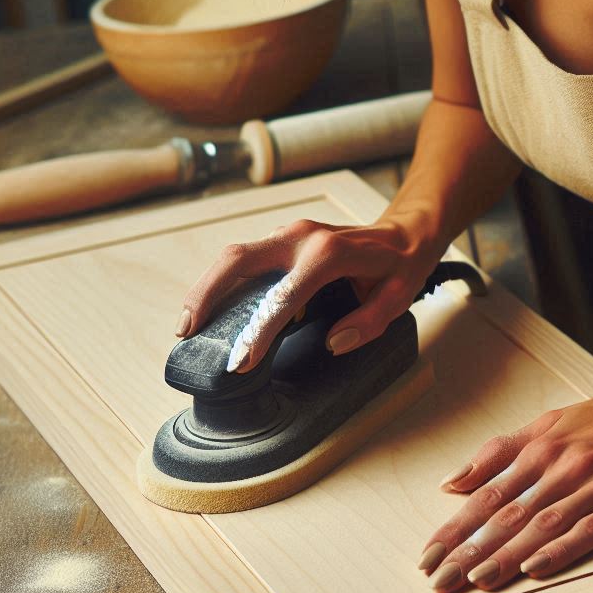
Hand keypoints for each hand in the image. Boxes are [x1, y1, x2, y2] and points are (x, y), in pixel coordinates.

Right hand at [174, 216, 441, 372]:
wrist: (405, 230)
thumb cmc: (401, 266)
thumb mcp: (398, 298)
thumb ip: (368, 323)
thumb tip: (333, 342)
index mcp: (329, 254)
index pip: (283, 297)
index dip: (259, 331)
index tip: (241, 362)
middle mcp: (302, 237)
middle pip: (238, 260)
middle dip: (206, 295)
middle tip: (187, 333)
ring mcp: (290, 234)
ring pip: (235, 256)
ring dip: (207, 287)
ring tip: (188, 326)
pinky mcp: (284, 238)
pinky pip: (247, 258)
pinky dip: (223, 281)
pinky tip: (214, 309)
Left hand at [417, 350, 592, 592]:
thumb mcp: (562, 419)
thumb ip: (507, 448)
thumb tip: (455, 481)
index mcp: (545, 441)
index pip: (486, 488)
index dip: (455, 525)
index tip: (428, 553)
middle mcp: (566, 460)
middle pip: (506, 510)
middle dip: (468, 548)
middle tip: (438, 579)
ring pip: (541, 523)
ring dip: (504, 555)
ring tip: (474, 582)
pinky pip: (590, 529)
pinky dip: (560, 550)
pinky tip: (536, 569)